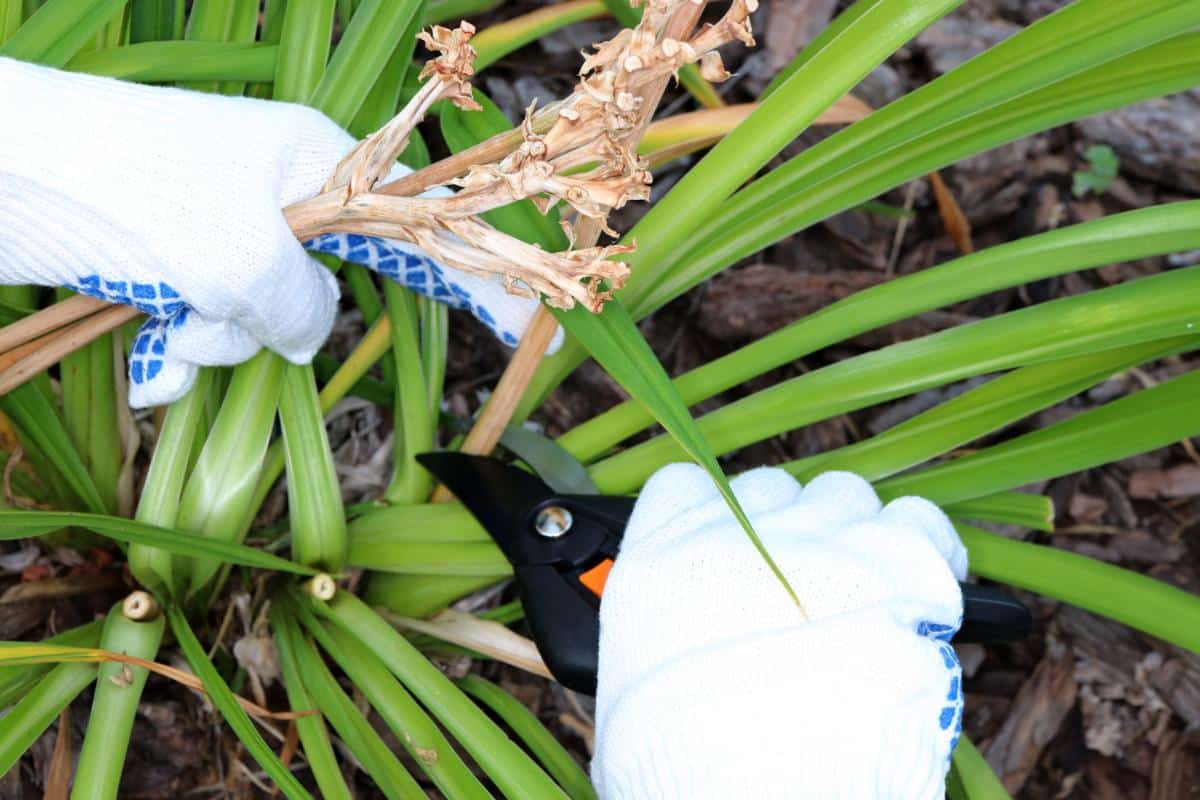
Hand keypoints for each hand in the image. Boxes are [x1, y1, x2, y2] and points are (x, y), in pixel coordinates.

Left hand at [0, 57, 553, 406]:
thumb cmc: (130, 190)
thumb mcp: (244, 257)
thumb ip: (304, 306)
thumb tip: (307, 336)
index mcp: (317, 161)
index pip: (418, 222)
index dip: (474, 275)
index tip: (522, 322)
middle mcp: (276, 193)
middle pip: (328, 289)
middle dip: (276, 324)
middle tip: (224, 311)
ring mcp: (220, 227)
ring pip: (260, 321)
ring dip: (215, 342)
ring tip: (166, 320)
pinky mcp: (170, 260)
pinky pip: (208, 328)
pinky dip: (180, 350)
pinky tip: (145, 355)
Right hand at [592, 465, 967, 799]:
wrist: (766, 793)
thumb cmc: (689, 764)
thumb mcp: (634, 695)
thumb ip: (660, 637)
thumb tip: (680, 644)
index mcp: (664, 557)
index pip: (684, 486)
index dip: (711, 517)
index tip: (730, 553)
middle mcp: (740, 532)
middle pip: (773, 488)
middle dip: (788, 530)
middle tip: (802, 592)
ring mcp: (820, 538)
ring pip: (844, 495)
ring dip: (853, 537)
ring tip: (864, 597)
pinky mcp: (896, 561)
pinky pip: (919, 520)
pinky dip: (923, 547)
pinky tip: (918, 587)